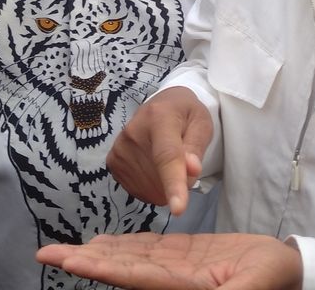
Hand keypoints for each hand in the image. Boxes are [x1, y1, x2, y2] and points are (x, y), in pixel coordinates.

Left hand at [37, 232, 303, 289]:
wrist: (286, 269)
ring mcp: (175, 269)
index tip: (73, 260)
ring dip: (96, 253)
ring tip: (64, 249)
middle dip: (85, 261)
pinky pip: (146, 250)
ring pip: (127, 259)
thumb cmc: (273, 277)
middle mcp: (171, 282)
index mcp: (184, 289)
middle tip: (48, 252)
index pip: (134, 278)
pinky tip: (103, 243)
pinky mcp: (183, 257)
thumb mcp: (250, 288)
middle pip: (121, 269)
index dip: (102, 268)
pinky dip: (122, 246)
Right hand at [107, 87, 212, 215]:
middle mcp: (133, 132)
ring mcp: (119, 149)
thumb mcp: (202, 123)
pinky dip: (153, 188)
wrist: (163, 104)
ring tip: (168, 160)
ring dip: (165, 186)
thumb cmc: (186, 114)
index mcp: (159, 118)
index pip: (166, 156)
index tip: (178, 209)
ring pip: (150, 190)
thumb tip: (191, 170)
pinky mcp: (113, 162)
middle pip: (159, 178)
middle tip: (185, 160)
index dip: (173, 184)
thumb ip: (197, 146)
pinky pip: (138, 191)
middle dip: (179, 181)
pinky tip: (156, 168)